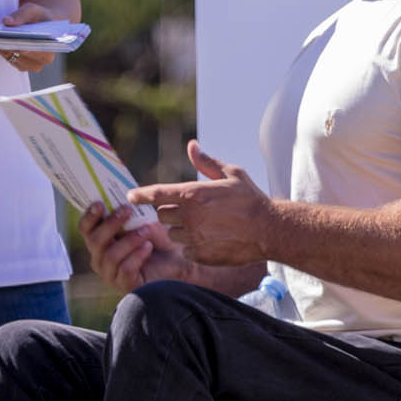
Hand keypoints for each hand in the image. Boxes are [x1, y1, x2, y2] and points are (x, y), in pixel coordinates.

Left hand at [0, 0, 75, 74]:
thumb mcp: (33, 10)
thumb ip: (21, 15)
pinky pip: (10, 60)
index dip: (18, 42)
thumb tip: (6, 22)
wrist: (43, 24)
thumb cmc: (39, 16)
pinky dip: (2, 51)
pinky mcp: (23, 66)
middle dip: (7, 44)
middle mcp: (46, 59)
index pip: (34, 47)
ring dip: (2, 49)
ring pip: (14, 58)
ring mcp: (34, 65)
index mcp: (53, 46)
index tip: (5, 37)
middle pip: (22, 54)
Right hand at [75, 198, 161, 289]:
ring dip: (129, 240)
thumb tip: (124, 194)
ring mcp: (111, 274)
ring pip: (111, 256)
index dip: (89, 216)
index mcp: (100, 241)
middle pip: (95, 241)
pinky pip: (125, 269)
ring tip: (146, 231)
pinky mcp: (125, 286)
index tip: (100, 203)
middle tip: (127, 210)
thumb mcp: (144, 221)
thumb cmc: (158, 241)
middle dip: (110, 224)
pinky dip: (137, 256)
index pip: (86, 228)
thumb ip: (130, 212)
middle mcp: (100, 258)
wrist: (178, 262)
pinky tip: (148, 247)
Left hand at [132, 141, 277, 269]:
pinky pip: (185, 250)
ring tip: (206, 226)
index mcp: (193, 194)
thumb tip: (191, 146)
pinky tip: (211, 239)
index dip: (140, 195)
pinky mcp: (200, 255)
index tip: (130, 196)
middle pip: (162, 216)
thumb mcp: (231, 174)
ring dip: (182, 230)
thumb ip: (206, 162)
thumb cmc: (251, 199)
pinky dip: (193, 246)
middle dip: (172, 212)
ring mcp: (194, 238)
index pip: (157, 194)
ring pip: (173, 234)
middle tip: (192, 210)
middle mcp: (190, 216)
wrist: (270, 230)